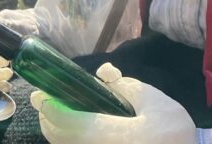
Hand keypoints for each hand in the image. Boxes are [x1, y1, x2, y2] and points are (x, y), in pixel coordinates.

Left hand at [31, 62, 195, 143]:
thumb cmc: (172, 128)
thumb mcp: (150, 98)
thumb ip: (123, 85)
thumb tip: (103, 74)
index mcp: (109, 135)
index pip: (65, 121)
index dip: (49, 106)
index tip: (40, 93)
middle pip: (60, 139)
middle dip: (49, 119)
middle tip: (45, 100)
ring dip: (58, 131)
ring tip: (58, 112)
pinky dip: (71, 139)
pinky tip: (77, 128)